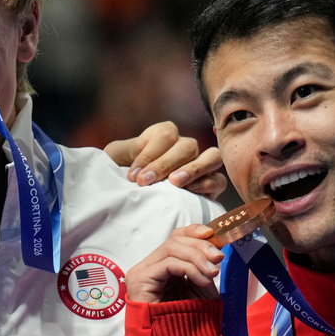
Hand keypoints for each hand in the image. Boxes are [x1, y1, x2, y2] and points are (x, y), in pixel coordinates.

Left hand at [104, 120, 225, 199]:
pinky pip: (218, 180)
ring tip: (174, 183)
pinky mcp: (210, 184)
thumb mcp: (116, 159)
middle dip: (164, 164)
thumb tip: (133, 150)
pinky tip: (191, 192)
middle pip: (186, 146)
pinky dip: (208, 183)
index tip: (133, 176)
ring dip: (193, 168)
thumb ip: (124, 151)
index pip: (165, 135)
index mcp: (163, 134)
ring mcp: (201, 164)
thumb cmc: (121, 176)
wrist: (131, 200)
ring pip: (211, 157)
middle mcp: (185, 146)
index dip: (149, 154)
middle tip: (145, 182)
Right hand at [126, 225, 223, 303]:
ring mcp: (141, 272)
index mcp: (160, 267)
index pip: (174, 238)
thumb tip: (215, 252)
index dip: (193, 232)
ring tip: (212, 273)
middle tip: (219, 258)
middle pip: (174, 240)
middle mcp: (148, 266)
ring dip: (198, 257)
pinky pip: (169, 263)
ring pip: (171, 247)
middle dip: (201, 246)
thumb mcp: (199, 290)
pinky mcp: (140, 279)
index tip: (214, 235)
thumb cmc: (183, 323)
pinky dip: (190, 269)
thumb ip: (203, 270)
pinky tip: (202, 281)